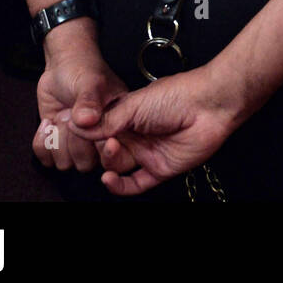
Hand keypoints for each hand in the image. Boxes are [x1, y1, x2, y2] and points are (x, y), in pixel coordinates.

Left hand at [34, 36, 128, 171]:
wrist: (63, 65)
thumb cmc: (83, 69)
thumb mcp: (90, 82)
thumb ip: (89, 100)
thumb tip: (87, 120)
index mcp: (116, 127)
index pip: (110, 154)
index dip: (96, 147)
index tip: (86, 128)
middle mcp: (97, 138)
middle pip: (86, 164)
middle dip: (72, 141)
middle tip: (70, 116)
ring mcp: (77, 142)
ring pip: (65, 164)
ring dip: (56, 141)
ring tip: (60, 117)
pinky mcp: (57, 142)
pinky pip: (47, 159)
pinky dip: (41, 144)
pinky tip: (48, 123)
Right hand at [69, 64, 240, 196]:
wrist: (209, 105)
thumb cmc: (176, 96)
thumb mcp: (134, 105)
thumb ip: (106, 120)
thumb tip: (75, 126)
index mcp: (127, 115)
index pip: (99, 131)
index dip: (88, 134)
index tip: (73, 133)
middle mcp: (135, 135)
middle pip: (106, 151)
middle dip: (100, 148)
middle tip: (103, 139)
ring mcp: (147, 153)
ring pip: (117, 167)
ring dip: (109, 163)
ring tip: (114, 148)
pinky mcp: (159, 169)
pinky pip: (134, 184)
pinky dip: (119, 186)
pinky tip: (108, 179)